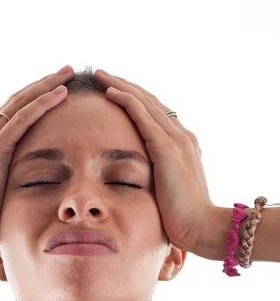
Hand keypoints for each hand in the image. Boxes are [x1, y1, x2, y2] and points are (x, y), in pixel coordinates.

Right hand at [0, 66, 73, 249]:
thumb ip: (10, 183)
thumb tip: (28, 190)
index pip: (12, 114)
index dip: (33, 99)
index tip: (54, 90)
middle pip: (17, 100)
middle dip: (42, 84)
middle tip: (66, 71)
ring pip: (21, 103)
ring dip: (46, 86)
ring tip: (68, 73)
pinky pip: (22, 119)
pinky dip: (42, 104)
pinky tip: (60, 93)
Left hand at [94, 69, 215, 253]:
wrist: (200, 226)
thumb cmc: (182, 218)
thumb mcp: (169, 192)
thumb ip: (159, 179)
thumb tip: (143, 184)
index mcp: (182, 145)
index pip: (156, 114)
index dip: (135, 100)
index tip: (115, 91)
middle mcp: (181, 136)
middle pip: (149, 101)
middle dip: (126, 85)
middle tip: (103, 74)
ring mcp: (176, 139)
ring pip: (144, 102)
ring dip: (121, 86)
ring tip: (101, 75)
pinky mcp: (166, 148)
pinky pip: (142, 115)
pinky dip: (126, 100)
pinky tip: (109, 92)